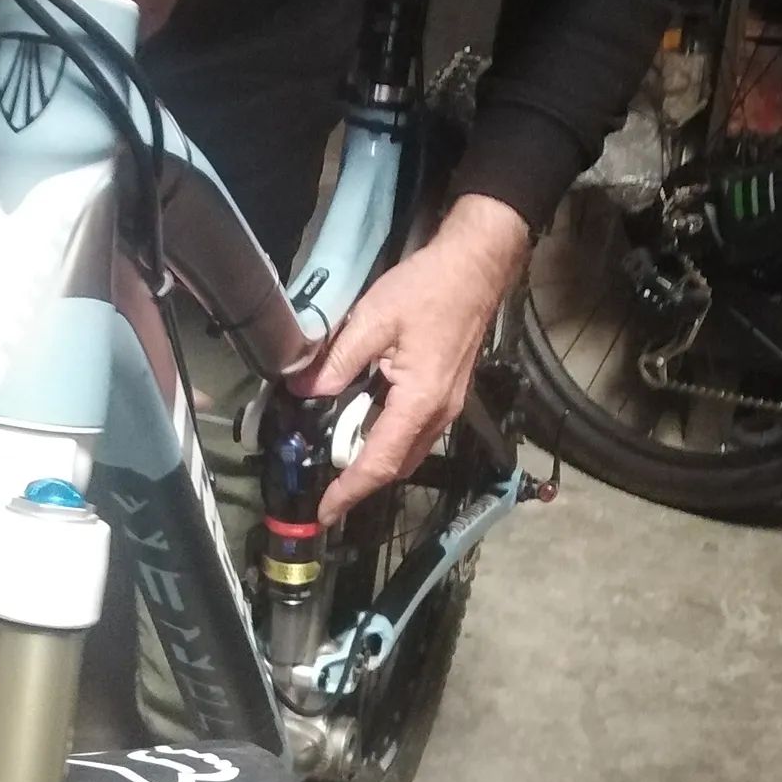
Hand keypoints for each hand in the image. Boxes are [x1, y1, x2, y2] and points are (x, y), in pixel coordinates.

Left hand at [302, 195, 531, 525]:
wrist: (477, 266)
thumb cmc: (430, 287)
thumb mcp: (374, 318)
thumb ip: (338, 360)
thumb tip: (304, 390)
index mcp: (419, 401)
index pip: (378, 461)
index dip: (349, 491)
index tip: (325, 514)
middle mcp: (437, 415)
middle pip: (395, 466)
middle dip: (360, 482)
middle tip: (325, 490)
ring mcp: (447, 408)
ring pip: (407, 453)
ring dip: (374, 462)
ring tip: (339, 462)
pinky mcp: (447, 397)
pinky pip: (414, 435)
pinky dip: (387, 442)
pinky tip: (363, 427)